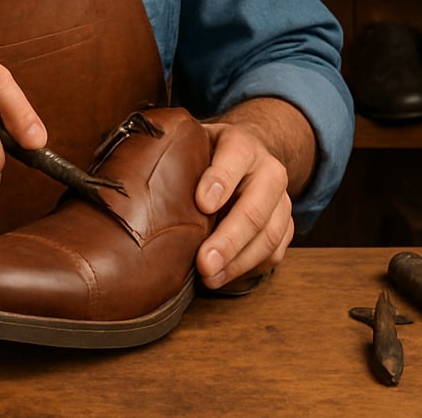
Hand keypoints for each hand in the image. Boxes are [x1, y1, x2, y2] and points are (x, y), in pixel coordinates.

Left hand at [192, 118, 295, 291]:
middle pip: (255, 208)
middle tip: (204, 263)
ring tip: (209, 278)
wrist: (246, 157)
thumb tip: (135, 184)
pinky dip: (250, 268)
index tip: (202, 204)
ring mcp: (281, 200)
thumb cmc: (207, 155)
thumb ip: (175, 156)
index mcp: (242, 144)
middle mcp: (268, 170)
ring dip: (238, 262)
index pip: (235, 157)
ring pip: (269, 236)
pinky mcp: (285, 225)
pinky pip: (275, 252)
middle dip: (229, 239)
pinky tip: (224, 276)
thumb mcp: (192, 144)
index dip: (220, 180)